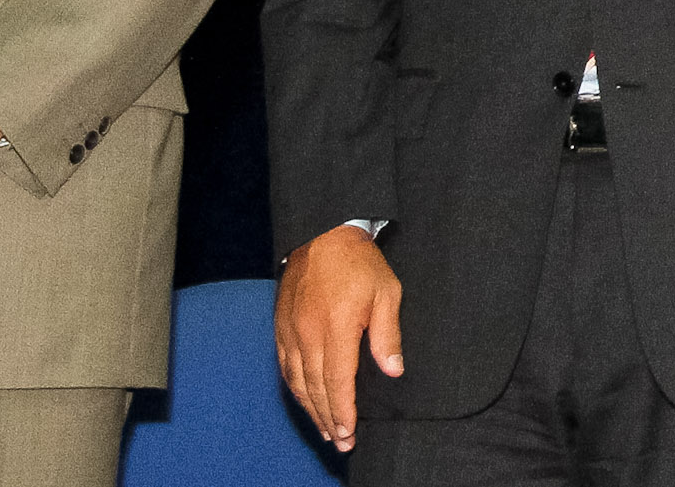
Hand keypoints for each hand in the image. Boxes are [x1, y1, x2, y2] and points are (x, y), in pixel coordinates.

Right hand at [273, 225, 403, 452]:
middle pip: (315, 388)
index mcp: (336, 327)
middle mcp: (308, 334)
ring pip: (297, 381)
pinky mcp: (281, 326)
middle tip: (340, 442)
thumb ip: (387, 335)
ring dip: (310, 409)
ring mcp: (290, 331)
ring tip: (325, 429)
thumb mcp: (386, 292)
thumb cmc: (360, 263)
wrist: (323, 232)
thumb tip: (393, 371)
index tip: (350, 433)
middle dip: (328, 418)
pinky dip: (295, 388)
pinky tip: (305, 400)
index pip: (337, 381)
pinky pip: (285, 366)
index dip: (343, 410)